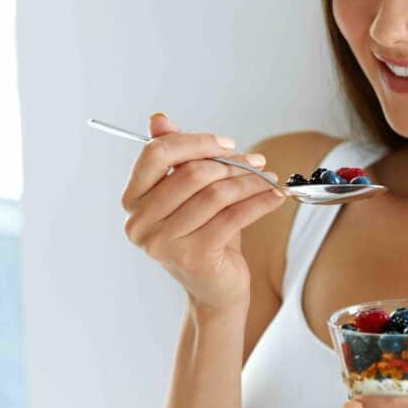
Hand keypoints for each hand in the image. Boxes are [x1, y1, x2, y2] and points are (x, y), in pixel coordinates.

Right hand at [120, 113, 285, 312]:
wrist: (215, 289)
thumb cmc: (204, 235)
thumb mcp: (189, 194)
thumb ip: (174, 158)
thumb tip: (158, 119)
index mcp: (133, 200)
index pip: (156, 154)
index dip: (195, 142)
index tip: (228, 144)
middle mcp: (140, 222)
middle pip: (192, 173)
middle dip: (232, 164)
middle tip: (258, 164)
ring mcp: (163, 242)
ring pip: (216, 194)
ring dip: (250, 183)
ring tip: (269, 181)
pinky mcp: (193, 256)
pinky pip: (234, 217)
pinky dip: (260, 203)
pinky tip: (274, 197)